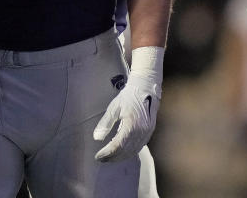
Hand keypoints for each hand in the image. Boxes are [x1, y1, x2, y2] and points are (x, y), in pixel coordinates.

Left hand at [93, 47, 162, 161]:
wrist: (146, 88)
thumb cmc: (128, 96)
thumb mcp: (114, 107)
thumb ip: (105, 123)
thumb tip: (96, 138)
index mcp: (132, 125)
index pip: (118, 145)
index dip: (107, 153)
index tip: (98, 156)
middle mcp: (141, 131)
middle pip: (125, 151)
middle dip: (112, 157)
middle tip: (101, 159)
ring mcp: (147, 133)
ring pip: (133, 151)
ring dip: (120, 157)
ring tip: (109, 158)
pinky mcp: (149, 132)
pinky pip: (138, 147)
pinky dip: (129, 152)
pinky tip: (121, 152)